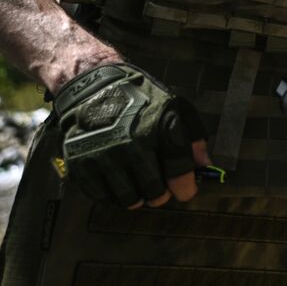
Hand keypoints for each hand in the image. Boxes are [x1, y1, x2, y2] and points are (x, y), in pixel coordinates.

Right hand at [54, 62, 209, 208]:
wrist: (94, 87)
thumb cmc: (141, 98)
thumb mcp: (175, 106)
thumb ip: (194, 136)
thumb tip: (205, 167)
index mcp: (161, 126)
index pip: (179, 169)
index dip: (186, 187)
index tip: (185, 192)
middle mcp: (133, 143)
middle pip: (154, 190)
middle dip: (160, 195)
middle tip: (158, 191)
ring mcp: (106, 155)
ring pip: (129, 198)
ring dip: (137, 198)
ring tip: (138, 189)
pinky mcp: (81, 163)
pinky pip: (102, 196)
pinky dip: (113, 197)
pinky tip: (117, 185)